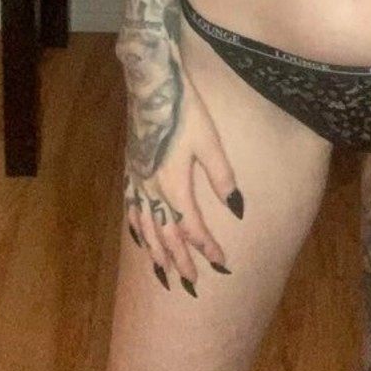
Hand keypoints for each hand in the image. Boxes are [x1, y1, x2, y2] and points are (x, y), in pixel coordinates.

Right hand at [118, 31, 243, 298]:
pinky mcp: (132, 170)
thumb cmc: (185, 111)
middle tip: (191, 284)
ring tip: (163, 274)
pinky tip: (139, 237)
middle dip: (180, 261)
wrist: (153, 86)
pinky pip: (133, 209)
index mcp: (174, 185)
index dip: (206, 248)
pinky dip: (138, 229)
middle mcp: (153, 190)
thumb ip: (222, 177)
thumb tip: (237, 209)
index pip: (192, 228)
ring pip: (146, 228)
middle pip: (166, 235)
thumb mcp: (210, 142)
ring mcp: (139, 181)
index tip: (221, 264)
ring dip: (156, 253)